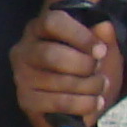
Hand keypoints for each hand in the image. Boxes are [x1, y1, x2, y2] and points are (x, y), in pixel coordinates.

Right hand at [13, 4, 119, 126]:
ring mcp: (22, 77)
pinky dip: (82, 104)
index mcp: (39, 28)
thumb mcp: (98, 47)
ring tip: (101, 86)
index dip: (79, 36)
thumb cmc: (85, 64)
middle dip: (83, 65)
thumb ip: (103, 35)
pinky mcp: (26, 101)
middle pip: (51, 54)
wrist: (77, 97)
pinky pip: (57, 103)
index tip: (101, 51)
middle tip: (99, 70)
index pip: (52, 22)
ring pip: (55, 81)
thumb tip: (105, 27)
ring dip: (88, 86)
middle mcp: (24, 50)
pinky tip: (95, 102)